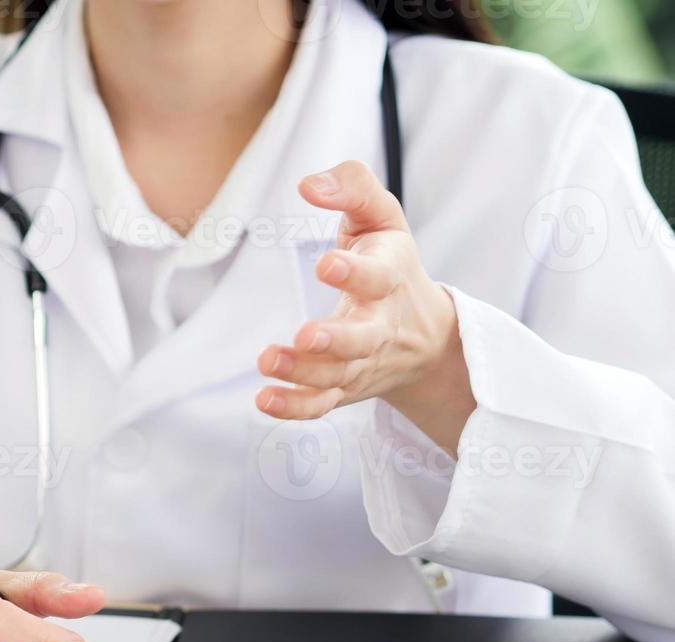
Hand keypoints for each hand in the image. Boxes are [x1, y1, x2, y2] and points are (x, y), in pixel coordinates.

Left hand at [255, 160, 475, 455]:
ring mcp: (361, 363)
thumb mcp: (383, 219)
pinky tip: (264, 400)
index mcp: (390, 278)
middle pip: (362, 339)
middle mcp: (379, 326)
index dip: (354, 271)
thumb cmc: (391, 264)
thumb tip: (309, 185)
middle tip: (305, 336)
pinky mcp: (344, 389)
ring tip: (268, 361)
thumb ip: (353, 189)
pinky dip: (294, 407)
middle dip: (335, 340)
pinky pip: (321, 404)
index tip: (327, 264)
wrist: (426, 337)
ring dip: (302, 373)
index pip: (377, 276)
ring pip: (337, 375)